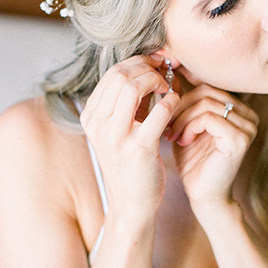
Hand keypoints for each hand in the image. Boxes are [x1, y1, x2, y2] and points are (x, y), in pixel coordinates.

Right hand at [80, 55, 179, 220]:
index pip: (112, 73)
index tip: (157, 64)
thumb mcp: (122, 129)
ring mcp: (116, 137)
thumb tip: (150, 67)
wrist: (132, 204)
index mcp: (91, 117)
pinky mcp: (139, 149)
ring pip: (134, 87)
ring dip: (158, 80)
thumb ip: (131, 101)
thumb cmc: (131, 163)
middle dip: (148, 67)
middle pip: (120, 75)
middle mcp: (98, 125)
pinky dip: (172, 100)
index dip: (138, 62)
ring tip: (169, 88)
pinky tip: (177, 104)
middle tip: (166, 72)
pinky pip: (159, 110)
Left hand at [165, 67, 258, 214]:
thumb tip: (167, 70)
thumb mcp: (185, 125)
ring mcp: (247, 126)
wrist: (203, 195)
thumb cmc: (192, 162)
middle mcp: (248, 114)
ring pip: (206, 102)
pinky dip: (190, 126)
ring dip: (182, 117)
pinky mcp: (240, 138)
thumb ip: (183, 102)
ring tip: (171, 134)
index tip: (163, 108)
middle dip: (180, 105)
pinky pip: (209, 117)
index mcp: (237, 109)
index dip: (182, 93)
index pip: (206, 85)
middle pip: (206, 90)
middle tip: (166, 124)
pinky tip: (182, 140)